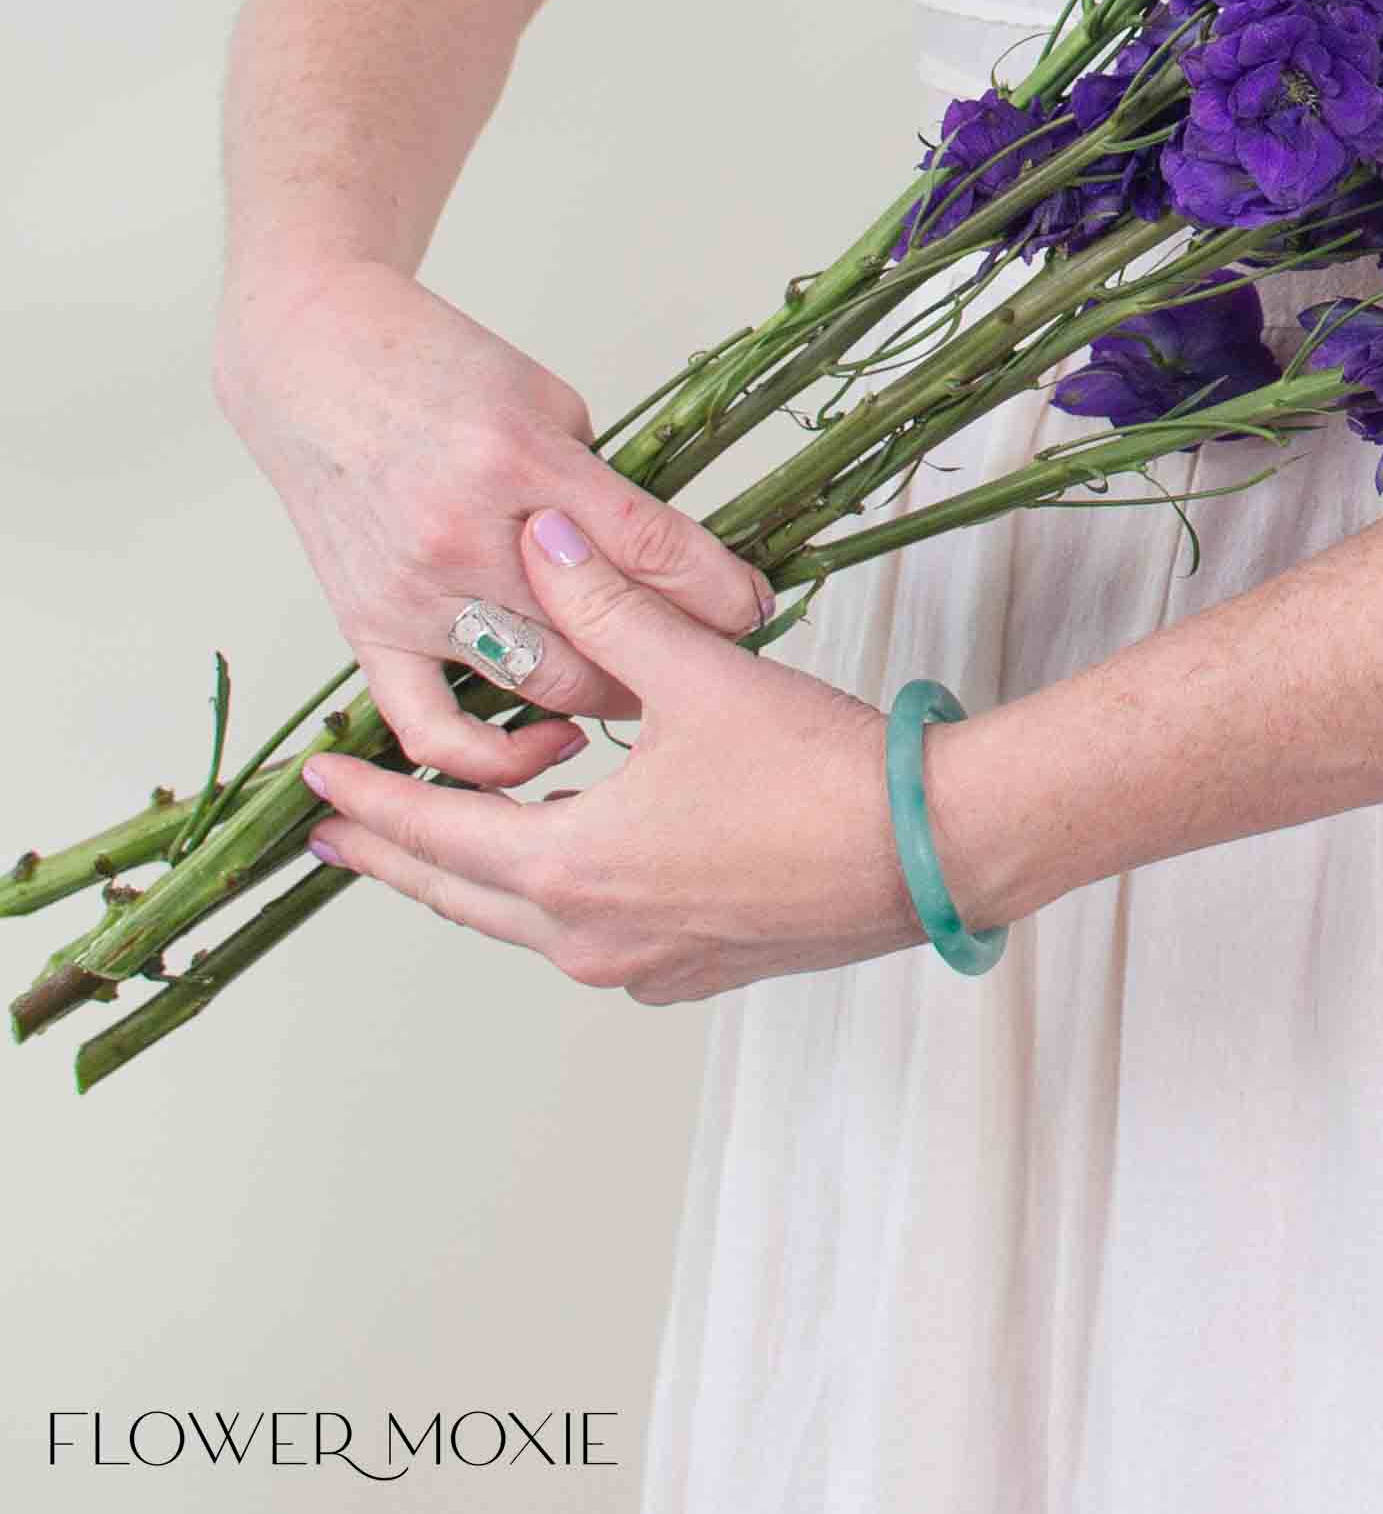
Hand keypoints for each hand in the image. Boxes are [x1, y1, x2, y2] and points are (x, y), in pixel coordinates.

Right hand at [215, 255, 770, 785]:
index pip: (651, 547)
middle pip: (603, 636)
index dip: (720, 591)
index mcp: (522, 458)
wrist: (314, 360)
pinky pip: (429, 728)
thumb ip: (601, 487)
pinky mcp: (366, 627)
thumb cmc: (436, 366)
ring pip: (538, 687)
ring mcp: (412, 589)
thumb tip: (671, 565)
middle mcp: (464, 533)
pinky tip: (548, 746)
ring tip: (651, 695)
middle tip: (716, 657)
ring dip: (610, 702)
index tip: (756, 609)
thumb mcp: (549, 399)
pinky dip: (493, 759)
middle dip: (678, 656)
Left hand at [298, 506, 922, 1002]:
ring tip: (449, 840)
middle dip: (396, 855)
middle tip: (337, 832)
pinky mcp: (699, 970)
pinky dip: (556, 900)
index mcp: (573, 868)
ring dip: (479, 878)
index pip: (436, 834)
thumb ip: (611, 609)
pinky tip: (576, 860)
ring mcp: (647, 967)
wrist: (936, 851)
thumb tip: (544, 543)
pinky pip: (592, 940)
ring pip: (526, 924)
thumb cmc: (821, 771)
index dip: (372, 800)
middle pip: (461, 897)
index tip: (316, 784)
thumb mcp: (702, 677)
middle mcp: (593, 938)